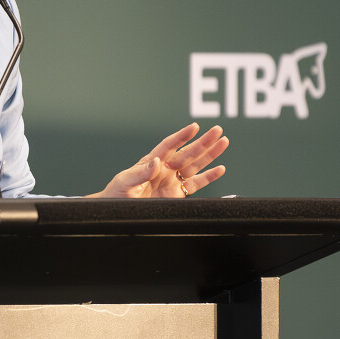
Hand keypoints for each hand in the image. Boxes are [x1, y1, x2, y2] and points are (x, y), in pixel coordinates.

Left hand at [96, 122, 227, 198]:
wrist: (116, 211)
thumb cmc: (116, 193)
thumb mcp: (125, 182)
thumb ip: (141, 173)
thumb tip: (157, 162)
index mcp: (151, 162)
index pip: (169, 146)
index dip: (181, 136)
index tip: (194, 127)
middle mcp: (164, 169)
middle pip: (187, 153)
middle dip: (203, 142)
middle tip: (217, 130)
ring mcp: (172, 181)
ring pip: (195, 165)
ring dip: (209, 155)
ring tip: (224, 142)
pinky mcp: (177, 195)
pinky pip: (196, 184)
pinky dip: (208, 177)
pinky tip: (220, 168)